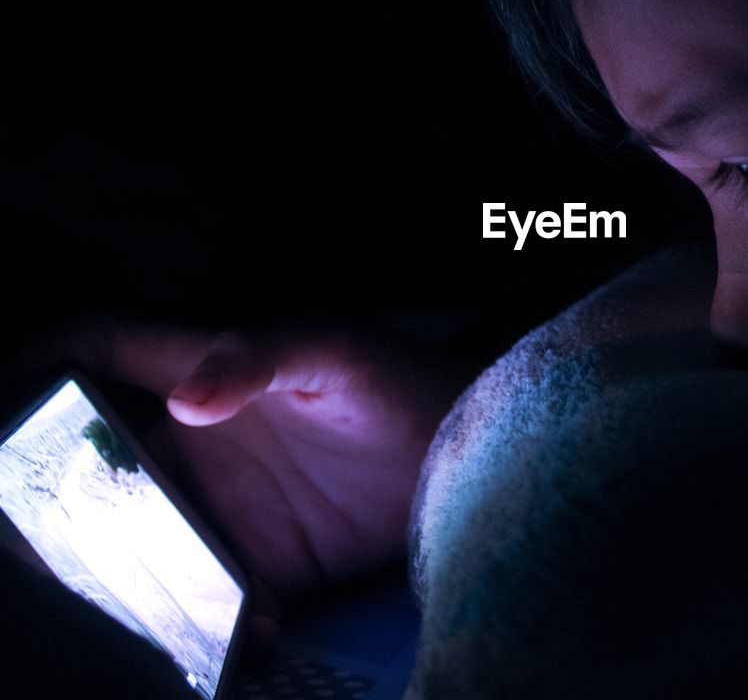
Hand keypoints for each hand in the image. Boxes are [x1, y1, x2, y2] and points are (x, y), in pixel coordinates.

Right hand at [64, 321, 466, 607]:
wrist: (470, 450)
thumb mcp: (334, 353)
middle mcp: (200, 445)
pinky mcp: (269, 562)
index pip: (102, 351)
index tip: (6, 395)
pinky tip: (251, 627)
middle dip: (62, 495)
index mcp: (204, 375)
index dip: (44, 361)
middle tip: (45, 534)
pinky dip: (222, 620)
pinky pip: (219, 599)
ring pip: (146, 543)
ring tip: (134, 599)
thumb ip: (260, 359)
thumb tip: (185, 402)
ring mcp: (229, 506)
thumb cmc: (402, 382)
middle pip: (100, 464)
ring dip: (132, 573)